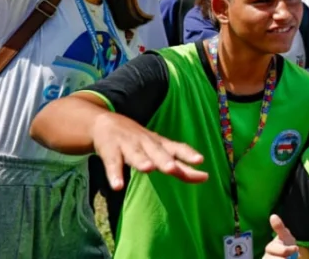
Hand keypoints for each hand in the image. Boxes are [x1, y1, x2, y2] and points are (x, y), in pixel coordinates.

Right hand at [91, 111, 206, 189]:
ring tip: (148, 168)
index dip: (188, 155)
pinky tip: (117, 185)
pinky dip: (114, 174)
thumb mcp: (158, 149)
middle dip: (165, 160)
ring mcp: (128, 146)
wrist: (105, 122)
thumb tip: (203, 177)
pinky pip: (112, 163)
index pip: (177, 149)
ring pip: (136, 154)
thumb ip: (178, 165)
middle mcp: (146, 143)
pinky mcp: (110, 151)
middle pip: (157, 152)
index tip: (200, 162)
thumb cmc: (139, 141)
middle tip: (173, 169)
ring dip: (142, 160)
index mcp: (160, 144)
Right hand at [263, 214, 298, 258]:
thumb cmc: (286, 245)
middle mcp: (267, 257)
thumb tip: (272, 216)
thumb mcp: (285, 236)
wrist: (289, 255)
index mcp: (270, 248)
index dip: (287, 250)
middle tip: (292, 256)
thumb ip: (279, 228)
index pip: (279, 250)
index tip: (295, 248)